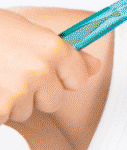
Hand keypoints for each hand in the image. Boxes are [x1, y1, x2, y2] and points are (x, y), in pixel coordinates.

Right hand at [0, 9, 102, 126]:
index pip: (79, 79)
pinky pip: (4, 118)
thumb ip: (65, 52)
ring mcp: (18, 90)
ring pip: (25, 111)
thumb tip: (95, 67)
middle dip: (36, 94)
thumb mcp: (30, 31)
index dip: (63, 78)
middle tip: (12, 74)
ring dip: (11, 100)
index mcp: (53, 48)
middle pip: (54, 101)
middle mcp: (40, 70)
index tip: (49, 72)